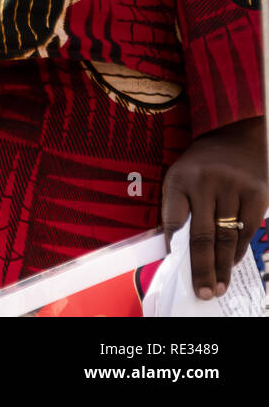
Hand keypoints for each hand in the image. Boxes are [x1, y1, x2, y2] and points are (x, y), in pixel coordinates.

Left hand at [161, 115, 267, 298]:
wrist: (235, 137)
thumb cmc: (202, 166)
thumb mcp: (181, 176)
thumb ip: (178, 208)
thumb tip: (176, 253)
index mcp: (180, 178)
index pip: (174, 220)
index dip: (175, 249)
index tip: (176, 270)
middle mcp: (205, 181)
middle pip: (202, 236)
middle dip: (202, 269)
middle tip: (203, 292)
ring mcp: (232, 187)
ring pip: (226, 238)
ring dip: (222, 266)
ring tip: (218, 286)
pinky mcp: (256, 193)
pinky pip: (246, 231)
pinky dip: (239, 251)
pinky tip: (232, 262)